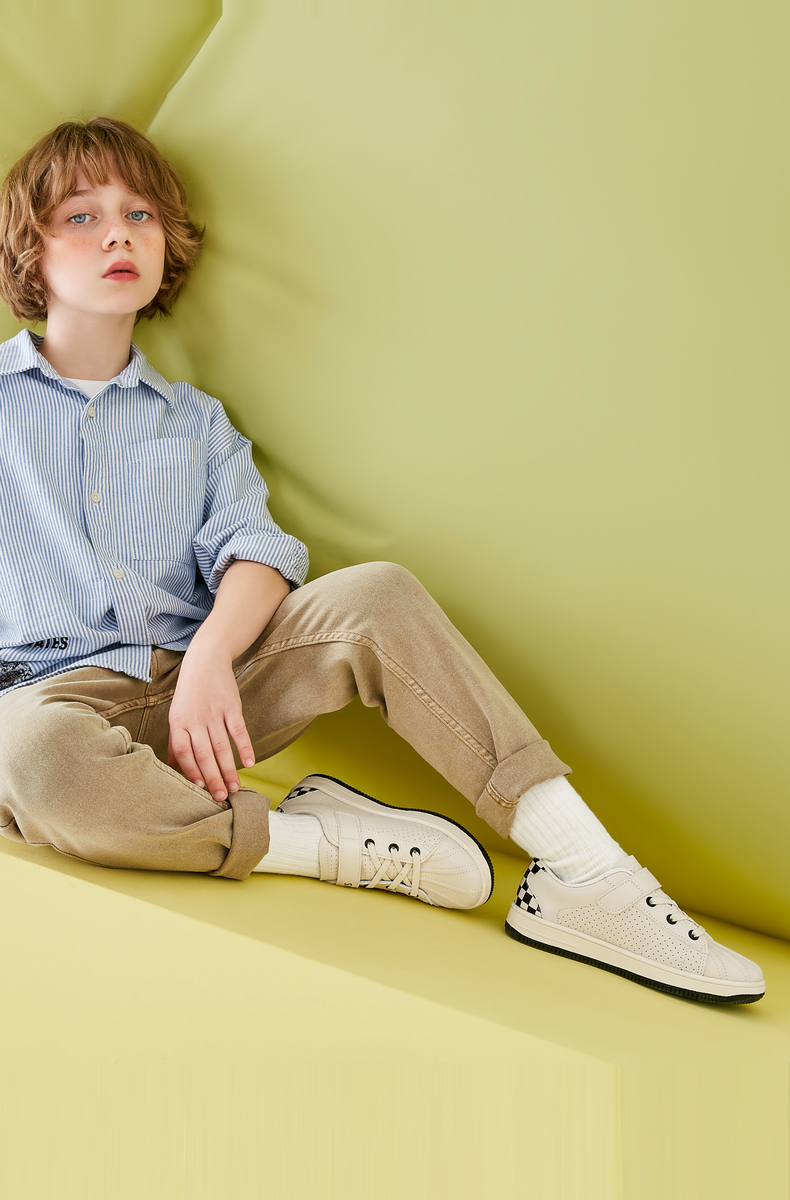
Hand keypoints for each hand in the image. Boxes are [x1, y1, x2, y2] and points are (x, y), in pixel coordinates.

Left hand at [167, 647, 255, 800]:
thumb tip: (172, 768)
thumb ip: (175, 741)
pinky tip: (249, 763)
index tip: (199, 789)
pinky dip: (245, 748)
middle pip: (204, 754)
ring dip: (229, 769)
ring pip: (222, 747)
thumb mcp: (177, 715)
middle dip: (212, 778)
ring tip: (235, 787)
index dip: (191, 771)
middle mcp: (195, 719)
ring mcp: (214, 712)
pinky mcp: (232, 706)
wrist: (206, 660)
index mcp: (178, 722)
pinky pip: (238, 731)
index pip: (183, 752)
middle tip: (220, 797)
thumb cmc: (189, 692)